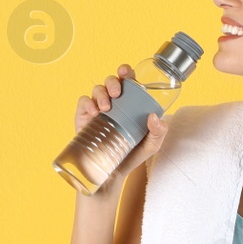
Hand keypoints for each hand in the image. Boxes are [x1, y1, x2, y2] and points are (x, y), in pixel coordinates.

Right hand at [73, 64, 167, 179]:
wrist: (113, 172)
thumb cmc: (133, 155)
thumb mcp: (151, 145)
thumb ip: (159, 132)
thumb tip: (155, 117)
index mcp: (130, 103)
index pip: (128, 80)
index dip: (126, 71)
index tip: (127, 72)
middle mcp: (114, 102)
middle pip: (111, 81)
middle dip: (113, 81)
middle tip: (117, 93)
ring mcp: (98, 109)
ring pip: (97, 89)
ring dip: (101, 93)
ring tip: (106, 108)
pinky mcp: (84, 117)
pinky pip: (83, 102)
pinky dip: (88, 103)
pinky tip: (94, 112)